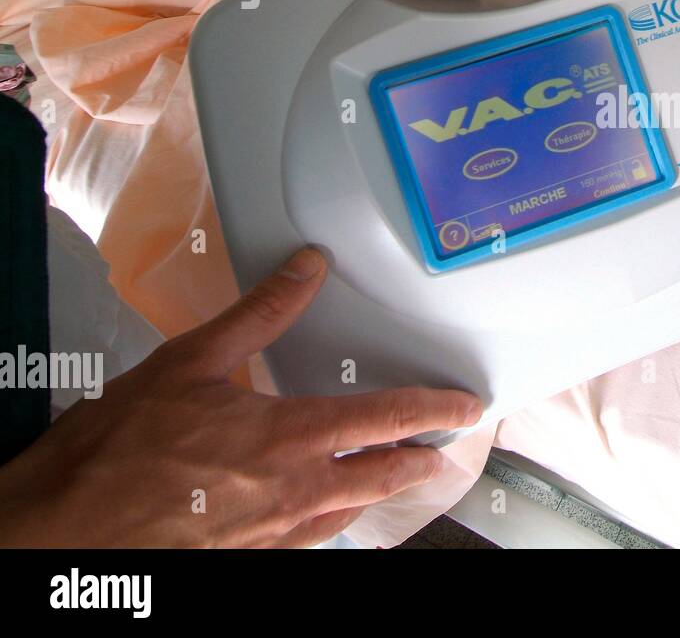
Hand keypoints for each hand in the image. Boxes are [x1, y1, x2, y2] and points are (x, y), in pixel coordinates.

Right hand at [0, 248, 481, 547]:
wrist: (64, 532)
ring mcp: (275, 536)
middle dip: (421, 460)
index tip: (468, 406)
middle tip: (443, 448)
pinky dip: (333, 520)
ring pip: (351, 513)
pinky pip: (311, 541)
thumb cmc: (118, 448)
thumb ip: (260, 313)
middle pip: (385, 477)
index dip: (437, 411)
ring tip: (396, 474)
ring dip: (381, 492)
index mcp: (290, 438)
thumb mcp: (190, 361)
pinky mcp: (250, 559)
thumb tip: (307, 267)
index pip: (390, 421)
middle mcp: (296, 493)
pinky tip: (327, 512)